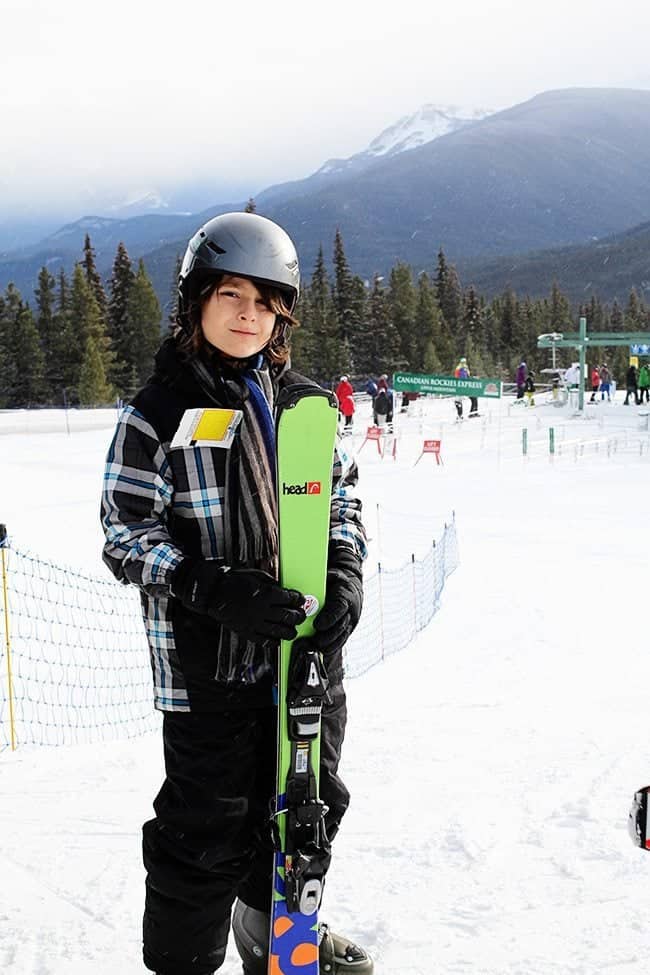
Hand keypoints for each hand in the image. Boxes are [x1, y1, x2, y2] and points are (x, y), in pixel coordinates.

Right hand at [171, 560, 305, 641]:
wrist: (213, 592)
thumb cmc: (233, 580)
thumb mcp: (256, 575)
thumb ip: (271, 583)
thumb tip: (282, 590)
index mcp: (266, 594)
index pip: (289, 599)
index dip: (298, 599)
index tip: (300, 600)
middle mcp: (262, 610)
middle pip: (288, 616)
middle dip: (298, 616)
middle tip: (301, 615)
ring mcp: (254, 622)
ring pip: (279, 631)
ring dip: (290, 632)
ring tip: (293, 631)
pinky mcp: (246, 631)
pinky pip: (264, 640)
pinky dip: (273, 641)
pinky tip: (277, 640)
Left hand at [307, 544, 362, 656]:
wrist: (350, 589)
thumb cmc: (336, 582)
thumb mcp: (330, 576)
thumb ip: (320, 581)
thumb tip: (306, 582)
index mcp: (346, 595)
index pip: (339, 608)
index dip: (329, 618)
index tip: (317, 625)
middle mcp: (351, 611)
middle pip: (340, 627)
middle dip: (326, 636)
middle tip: (313, 641)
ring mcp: (350, 623)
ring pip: (341, 637)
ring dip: (327, 645)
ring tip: (313, 648)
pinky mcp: (348, 631)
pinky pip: (340, 642)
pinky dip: (330, 648)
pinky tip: (319, 651)